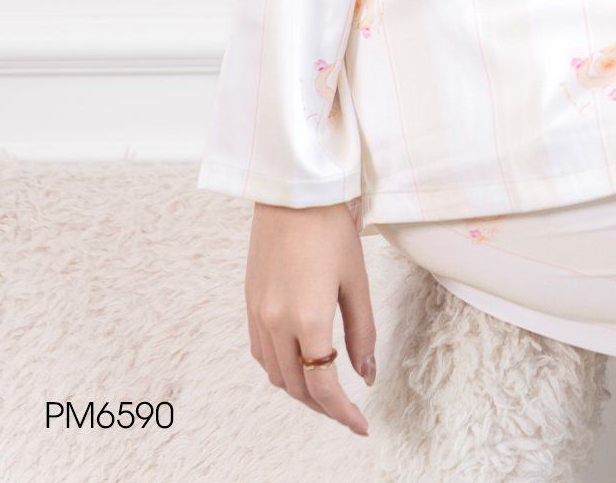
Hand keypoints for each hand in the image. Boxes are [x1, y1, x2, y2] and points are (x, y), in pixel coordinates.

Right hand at [245, 198, 375, 435]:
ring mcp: (258, 313)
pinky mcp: (250, 302)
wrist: (293, 189)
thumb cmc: (330, 226)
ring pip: (275, 374)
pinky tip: (298, 362)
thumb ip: (362, 331)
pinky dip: (280, 368)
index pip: (323, 385)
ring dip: (300, 390)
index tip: (361, 426)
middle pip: (297, 386)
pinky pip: (261, 353)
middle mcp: (276, 321)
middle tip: (347, 412)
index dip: (342, 413)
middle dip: (323, 406)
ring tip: (326, 390)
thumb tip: (365, 375)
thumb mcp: (356, 280)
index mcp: (308, 317)